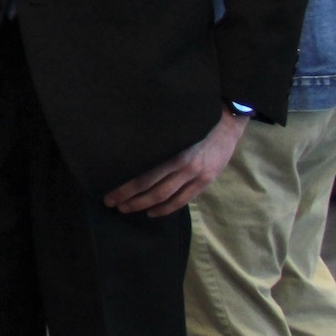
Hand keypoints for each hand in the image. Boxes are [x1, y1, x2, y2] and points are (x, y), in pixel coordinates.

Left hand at [103, 109, 248, 216]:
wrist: (227, 122)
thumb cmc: (192, 122)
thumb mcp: (172, 129)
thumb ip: (154, 143)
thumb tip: (127, 154)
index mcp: (172, 150)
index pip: (143, 175)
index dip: (124, 188)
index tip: (108, 193)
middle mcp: (184, 165)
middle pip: (151, 188)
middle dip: (129, 198)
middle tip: (111, 203)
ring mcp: (196, 175)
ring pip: (165, 197)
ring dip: (143, 205)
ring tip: (126, 209)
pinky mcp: (206, 181)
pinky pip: (183, 200)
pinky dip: (166, 209)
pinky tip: (151, 212)